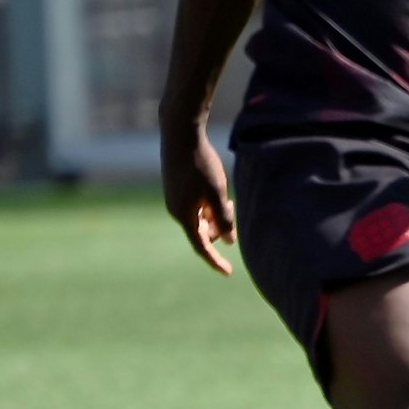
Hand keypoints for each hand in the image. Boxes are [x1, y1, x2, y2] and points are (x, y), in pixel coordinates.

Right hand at [160, 124, 237, 275]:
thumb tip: (229, 241)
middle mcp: (176, 210)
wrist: (180, 135)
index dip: (214, 259)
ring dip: (215, 214)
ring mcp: (174, 199)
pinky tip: (217, 190)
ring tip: (228, 198)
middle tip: (233, 207)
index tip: (228, 272)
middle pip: (201, 231)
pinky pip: (195, 206)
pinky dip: (208, 204)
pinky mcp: (176, 188)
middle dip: (219, 228)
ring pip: (199, 217)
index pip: (200, 245)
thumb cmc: (200, 164)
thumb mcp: (216, 192)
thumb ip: (223, 217)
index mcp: (183, 215)